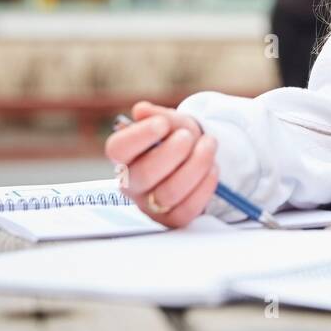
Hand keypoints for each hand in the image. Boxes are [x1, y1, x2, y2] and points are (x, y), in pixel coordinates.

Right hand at [104, 100, 219, 228]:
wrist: (198, 157)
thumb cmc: (179, 137)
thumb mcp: (173, 122)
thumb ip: (158, 116)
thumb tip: (140, 110)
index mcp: (124, 156)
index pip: (117, 149)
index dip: (139, 136)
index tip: (163, 123)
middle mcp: (131, 182)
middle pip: (143, 174)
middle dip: (172, 152)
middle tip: (189, 136)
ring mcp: (149, 204)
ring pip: (168, 193)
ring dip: (195, 166)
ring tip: (209, 144)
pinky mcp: (171, 219)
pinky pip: (186, 210)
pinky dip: (204, 187)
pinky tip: (213, 169)